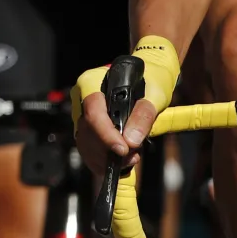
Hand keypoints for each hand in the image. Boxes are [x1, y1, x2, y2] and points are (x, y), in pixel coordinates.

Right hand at [72, 36, 181, 173]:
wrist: (151, 76)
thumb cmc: (151, 79)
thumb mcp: (155, 94)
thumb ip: (143, 116)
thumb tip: (131, 140)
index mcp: (92, 83)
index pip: (93, 112)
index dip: (105, 134)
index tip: (123, 149)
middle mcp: (81, 98)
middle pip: (87, 131)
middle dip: (108, 150)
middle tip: (133, 156)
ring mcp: (82, 113)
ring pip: (85, 143)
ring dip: (106, 158)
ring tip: (131, 158)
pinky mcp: (88, 128)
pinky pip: (88, 148)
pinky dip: (103, 161)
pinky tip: (122, 161)